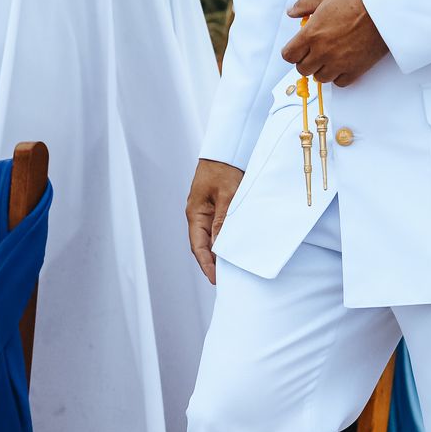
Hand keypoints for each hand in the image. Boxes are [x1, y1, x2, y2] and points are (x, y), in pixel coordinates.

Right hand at [186, 158, 244, 282]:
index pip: (198, 246)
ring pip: (212, 238)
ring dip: (220, 253)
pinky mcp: (217, 209)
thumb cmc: (223, 169)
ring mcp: (207, 212)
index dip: (206, 264)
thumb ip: (223, 219)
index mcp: (195, 213)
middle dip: (213, 263)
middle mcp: (199, 215)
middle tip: (226, 279)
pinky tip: (235, 248)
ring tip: (232, 269)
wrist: (226, 151)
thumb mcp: (226, 194)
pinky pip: (219, 229)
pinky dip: (225, 240)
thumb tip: (219, 245)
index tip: (215, 279)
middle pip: (203, 246)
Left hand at [282, 0, 388, 87]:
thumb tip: (292, 12)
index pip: (289, 55)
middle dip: (305, 61)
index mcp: (312, 34)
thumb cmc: (356, 1)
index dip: (291, 52)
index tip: (297, 48)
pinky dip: (338, 76)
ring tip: (328, 58)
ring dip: (321, 69)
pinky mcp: (355, 70)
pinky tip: (341, 64)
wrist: (382, 10)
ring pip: (320, 78)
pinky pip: (339, 83)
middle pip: (302, 69)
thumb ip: (304, 5)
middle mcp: (322, 51)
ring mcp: (338, 63)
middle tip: (313, 52)